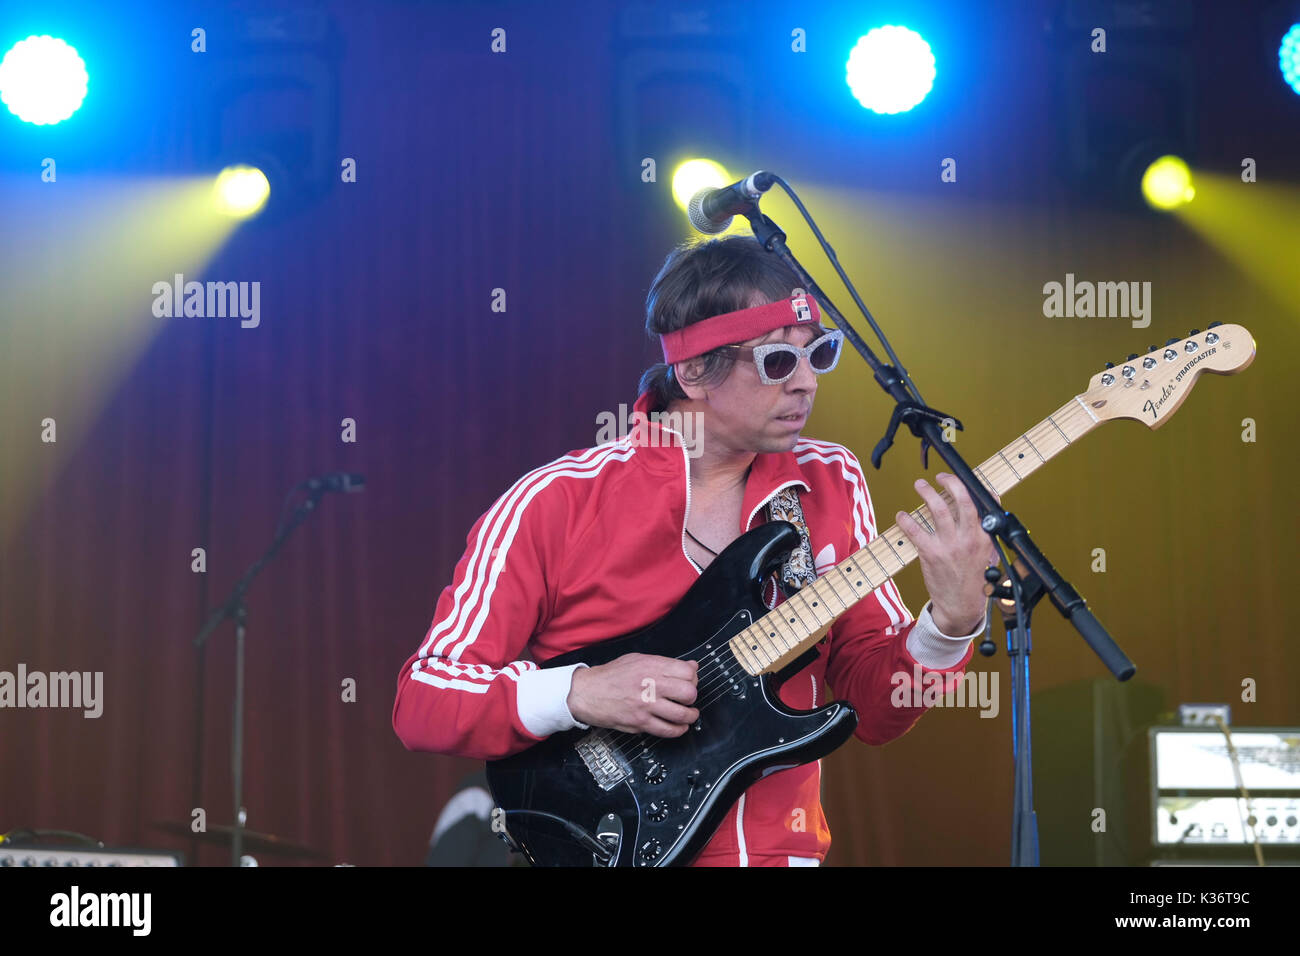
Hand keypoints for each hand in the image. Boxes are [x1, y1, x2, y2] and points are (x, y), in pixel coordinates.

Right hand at [567, 653, 698, 736]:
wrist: (587, 692)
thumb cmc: (611, 675)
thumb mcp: (638, 659)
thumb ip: (665, 663)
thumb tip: (692, 666)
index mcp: (651, 666)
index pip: (687, 672)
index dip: (692, 678)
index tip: (689, 682)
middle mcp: (650, 685)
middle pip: (688, 693)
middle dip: (692, 697)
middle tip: (688, 699)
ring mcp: (646, 705)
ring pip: (682, 714)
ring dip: (690, 716)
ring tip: (689, 714)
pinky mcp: (640, 723)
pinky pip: (668, 730)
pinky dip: (678, 730)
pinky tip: (679, 726)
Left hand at [895, 473, 1000, 635]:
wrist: (961, 605)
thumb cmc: (973, 579)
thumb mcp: (987, 554)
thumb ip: (983, 533)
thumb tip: (980, 511)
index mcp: (985, 536)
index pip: (985, 504)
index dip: (976, 487)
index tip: (964, 478)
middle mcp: (970, 538)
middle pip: (962, 499)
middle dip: (950, 482)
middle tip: (940, 476)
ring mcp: (950, 545)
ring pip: (938, 509)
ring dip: (927, 492)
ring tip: (920, 485)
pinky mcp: (931, 553)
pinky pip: (915, 530)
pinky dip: (906, 520)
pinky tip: (901, 515)